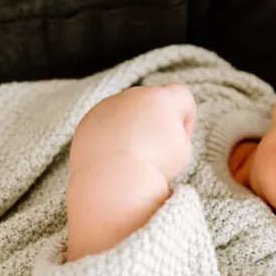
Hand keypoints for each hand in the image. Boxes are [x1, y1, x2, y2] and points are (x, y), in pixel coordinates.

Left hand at [70, 83, 196, 182]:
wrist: (113, 179)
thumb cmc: (154, 165)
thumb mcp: (183, 149)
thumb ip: (177, 131)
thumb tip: (162, 131)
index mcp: (160, 97)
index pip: (182, 96)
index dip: (186, 118)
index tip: (179, 139)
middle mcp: (132, 95)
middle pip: (152, 102)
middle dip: (157, 121)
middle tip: (156, 150)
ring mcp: (107, 106)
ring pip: (127, 112)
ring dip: (132, 128)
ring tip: (133, 156)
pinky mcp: (88, 120)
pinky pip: (106, 123)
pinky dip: (111, 136)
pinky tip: (114, 157)